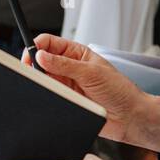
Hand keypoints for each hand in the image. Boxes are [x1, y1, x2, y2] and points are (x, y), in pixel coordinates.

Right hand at [23, 33, 149, 145]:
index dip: (37, 46)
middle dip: (35, 65)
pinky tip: (53, 97)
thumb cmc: (120, 90)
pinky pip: (49, 96)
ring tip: (50, 87)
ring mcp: (66, 85)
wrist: (129, 117)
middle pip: (42, 61)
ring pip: (44, 80)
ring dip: (42, 82)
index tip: (31, 55)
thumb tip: (41, 55)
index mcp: (77, 53)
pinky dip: (46, 96)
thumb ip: (65, 64)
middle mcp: (70, 68)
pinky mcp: (66, 101)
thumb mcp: (92, 72)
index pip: (50, 43)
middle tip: (33, 72)